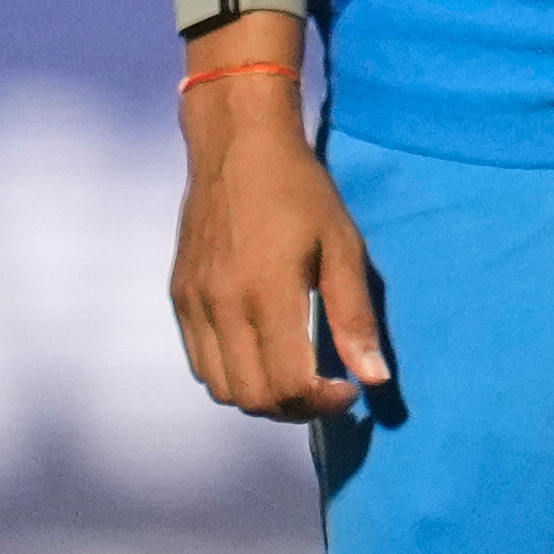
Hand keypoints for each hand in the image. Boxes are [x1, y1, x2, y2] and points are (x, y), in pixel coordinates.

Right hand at [167, 70, 388, 421]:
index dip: (324, 403)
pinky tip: (261, 351)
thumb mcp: (342, 245)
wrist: (238, 145)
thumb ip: (354, 317)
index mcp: (266, 292)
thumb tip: (374, 379)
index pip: (288, 385)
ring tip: (294, 375)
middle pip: (253, 398)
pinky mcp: (180, 296)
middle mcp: (222, 305)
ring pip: (221, 389)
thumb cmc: (300, 190)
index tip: (349, 389)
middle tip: (324, 389)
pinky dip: (232, 374)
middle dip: (295, 408)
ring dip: (261, 396)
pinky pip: (201, 362)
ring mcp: (194, 303)